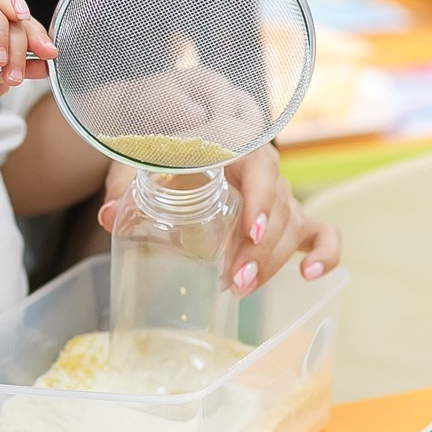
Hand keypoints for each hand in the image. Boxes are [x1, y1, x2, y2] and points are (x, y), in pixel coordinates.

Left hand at [98, 143, 339, 296]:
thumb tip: (106, 214)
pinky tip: (311, 276)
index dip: (262, 200)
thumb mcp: (138, 161)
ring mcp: (279, 197)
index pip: (262, 167)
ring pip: (296, 226)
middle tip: (234, 281)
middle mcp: (264, 171)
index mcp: (235, 146)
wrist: (174, 142)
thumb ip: (124, 184)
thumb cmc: (160, 151)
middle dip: (261, 250)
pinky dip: (325, 253)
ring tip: (240, 289)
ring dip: (275, 262)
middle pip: (281, 208)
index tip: (250, 231)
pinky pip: (321, 233)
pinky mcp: (288, 220)